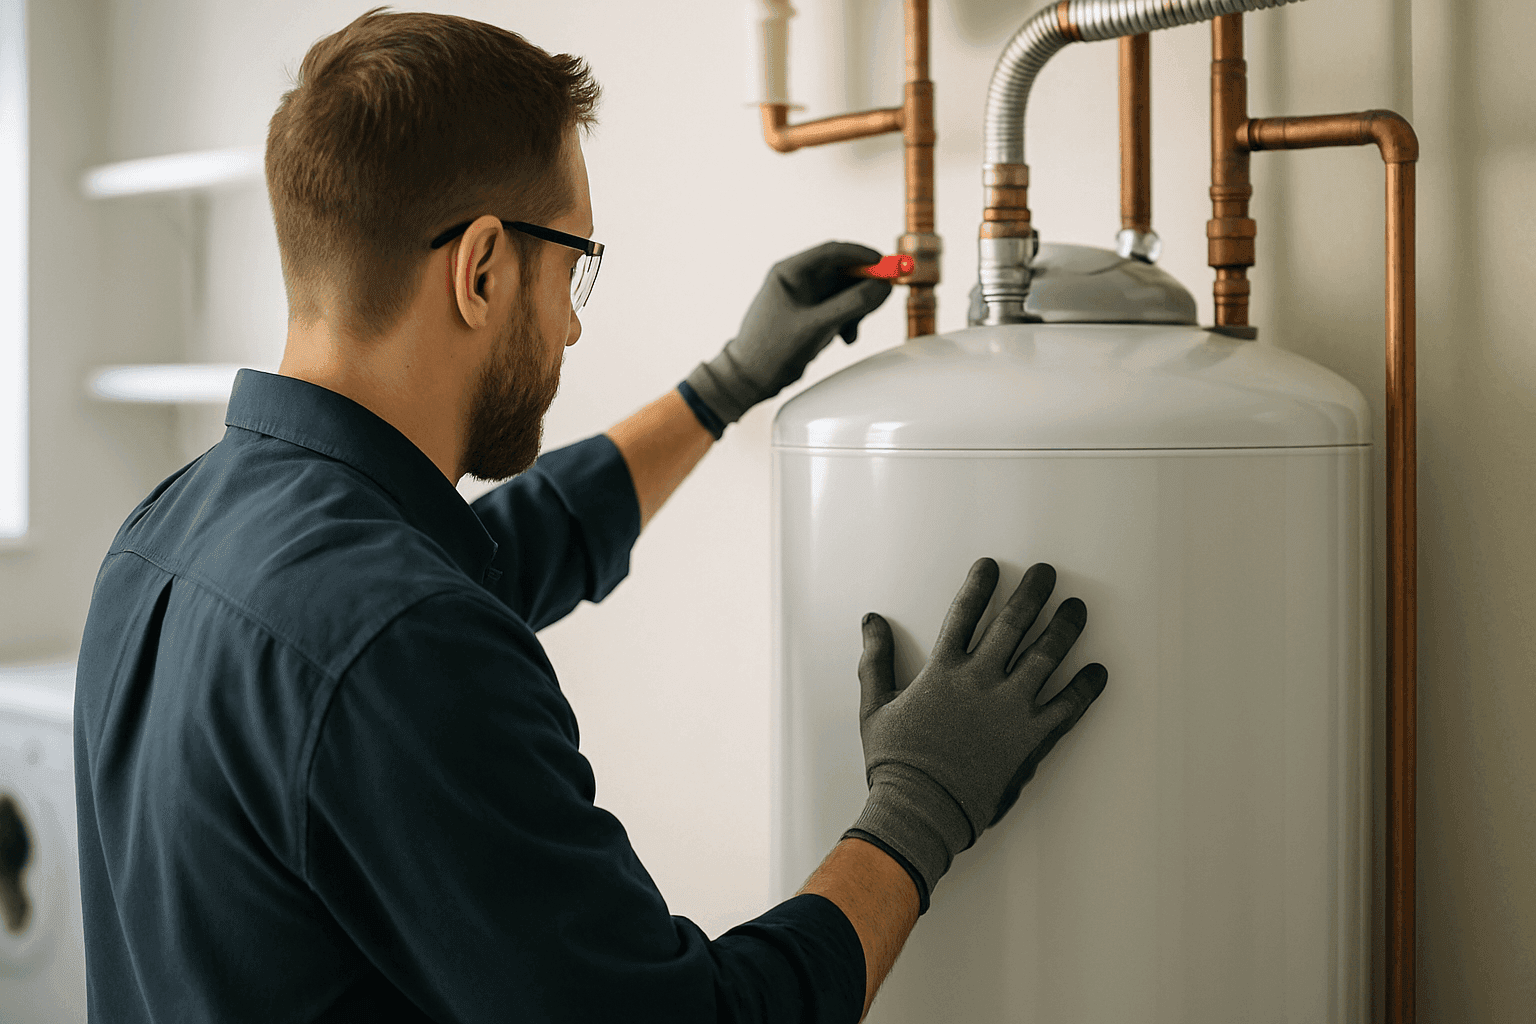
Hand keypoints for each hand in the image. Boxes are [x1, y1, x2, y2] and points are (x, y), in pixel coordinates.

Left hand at [683, 241, 892, 431]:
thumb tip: (882, 287)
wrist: (750, 378)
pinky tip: (845, 338)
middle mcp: (797, 281)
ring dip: (856, 309)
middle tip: (880, 299)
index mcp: (790, 272)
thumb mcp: (817, 326)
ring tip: (852, 331)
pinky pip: (838, 309)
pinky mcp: (810, 316)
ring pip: (843, 292)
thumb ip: (851, 304)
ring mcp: (804, 299)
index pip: (833, 252)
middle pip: (842, 271)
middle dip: (863, 287)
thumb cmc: (770, 350)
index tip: (886, 265)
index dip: (862, 256)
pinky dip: (848, 321)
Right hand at [846, 559, 1107, 903]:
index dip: (979, 585)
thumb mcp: (875, 706)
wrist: (921, 810)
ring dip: (1064, 627)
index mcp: (943, 670)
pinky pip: (1067, 706)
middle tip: (1047, 573)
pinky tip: (1099, 671)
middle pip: (1013, 623)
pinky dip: (1086, 688)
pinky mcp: (1031, 738)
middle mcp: (981, 680)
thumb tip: (871, 621)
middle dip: (1032, 592)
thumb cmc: (895, 762)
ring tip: (1077, 608)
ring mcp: (1010, 708)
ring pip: (1046, 655)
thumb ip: (875, 659)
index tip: (992, 565)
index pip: (965, 613)